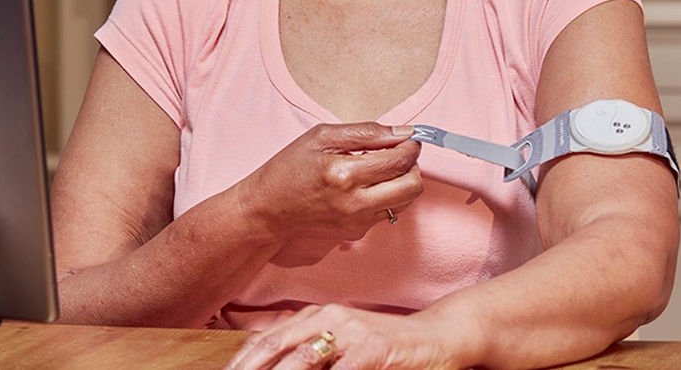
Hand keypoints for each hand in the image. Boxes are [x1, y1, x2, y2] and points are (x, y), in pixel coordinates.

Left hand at [223, 304, 467, 369]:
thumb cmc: (384, 349)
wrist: (439, 337)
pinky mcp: (375, 349)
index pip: (266, 339)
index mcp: (315, 316)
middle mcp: (329, 318)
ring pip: (303, 361)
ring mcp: (353, 332)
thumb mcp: (341, 346)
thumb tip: (266, 364)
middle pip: (276, 348)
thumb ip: (309, 354)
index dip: (241, 362)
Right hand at [234, 123, 422, 243]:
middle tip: (399, 153)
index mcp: (344, 173)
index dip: (410, 145)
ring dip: (403, 182)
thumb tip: (403, 132)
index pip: (399, 159)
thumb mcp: (321, 137)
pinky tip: (368, 186)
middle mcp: (354, 202)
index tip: (407, 138)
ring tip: (382, 169)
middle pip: (412, 185)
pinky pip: (388, 212)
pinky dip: (388, 196)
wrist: (268, 210)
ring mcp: (357, 221)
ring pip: (406, 201)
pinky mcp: (357, 233)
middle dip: (413, 165)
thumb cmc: (290, 168)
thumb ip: (366, 132)